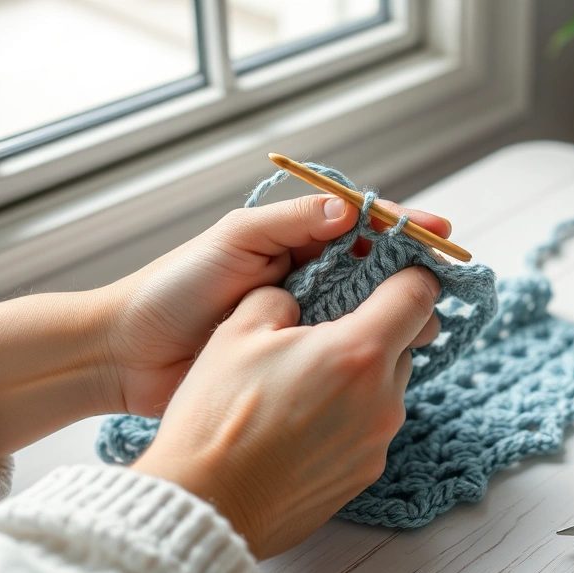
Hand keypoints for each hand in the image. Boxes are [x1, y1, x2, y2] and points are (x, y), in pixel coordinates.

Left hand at [99, 194, 450, 416]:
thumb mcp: (236, 239)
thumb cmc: (176, 285)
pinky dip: (371, 349)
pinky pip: (342, 348)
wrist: (130, 351)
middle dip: (412, 273)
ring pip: (365, 310)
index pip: (361, 225)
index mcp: (294, 239)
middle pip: (374, 268)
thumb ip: (292, 223)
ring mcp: (303, 318)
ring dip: (398, 313)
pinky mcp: (294, 358)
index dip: (402, 227)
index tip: (440, 233)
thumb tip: (352, 212)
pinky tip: (395, 356)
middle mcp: (305, 275)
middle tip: (444, 286)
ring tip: (429, 325)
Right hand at [129, 266, 441, 557]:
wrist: (205, 503)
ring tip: (305, 383)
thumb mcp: (238, 331)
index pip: (418, 295)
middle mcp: (382, 398)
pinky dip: (349, 415)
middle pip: (403, 343)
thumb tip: (298, 298)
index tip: (395, 272)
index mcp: (357, 352)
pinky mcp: (365, 473)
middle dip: (373, 329)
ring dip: (360, 375)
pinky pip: (371, 426)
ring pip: (387, 386)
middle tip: (325, 332)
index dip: (411, 275)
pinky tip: (302, 422)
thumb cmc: (217, 416)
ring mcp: (378, 441)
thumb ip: (282, 297)